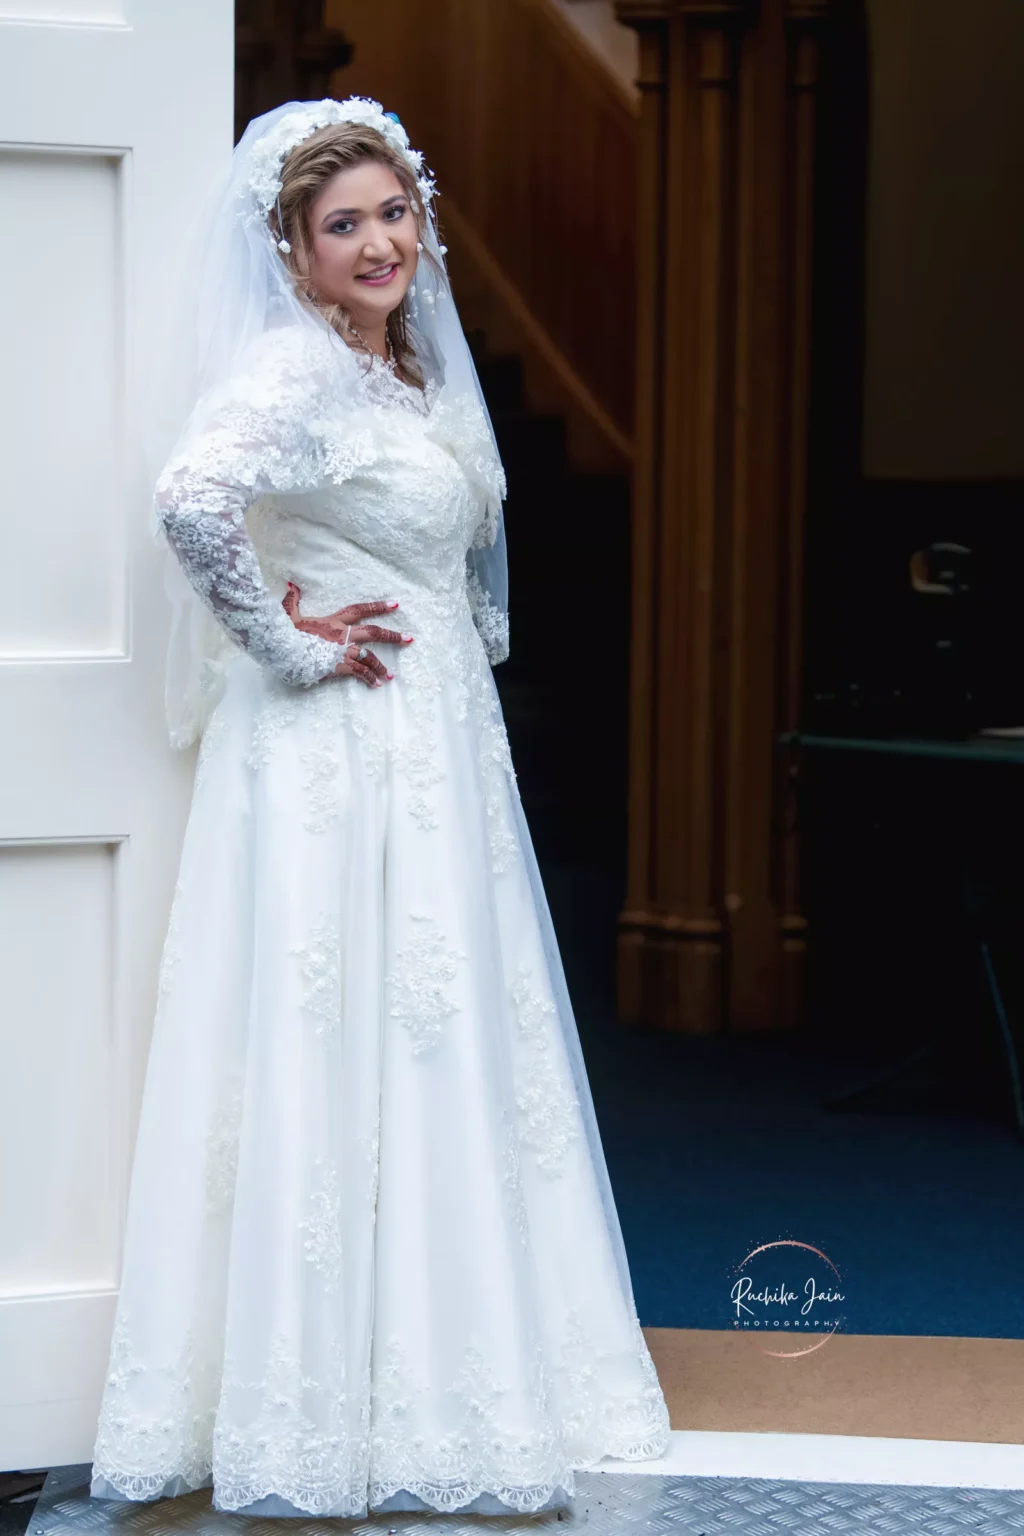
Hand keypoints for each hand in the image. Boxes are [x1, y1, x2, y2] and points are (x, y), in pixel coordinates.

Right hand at [283, 583, 413, 687]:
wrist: (285, 650)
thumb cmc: (286, 633)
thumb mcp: (289, 615)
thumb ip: (293, 600)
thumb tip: (291, 586)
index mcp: (334, 621)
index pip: (360, 610)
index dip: (378, 606)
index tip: (395, 605)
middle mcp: (343, 634)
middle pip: (374, 633)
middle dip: (393, 636)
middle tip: (408, 639)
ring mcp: (343, 650)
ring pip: (369, 657)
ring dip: (381, 667)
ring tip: (390, 676)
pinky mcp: (339, 665)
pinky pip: (359, 672)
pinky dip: (368, 679)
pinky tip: (376, 684)